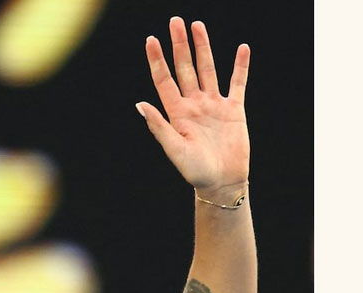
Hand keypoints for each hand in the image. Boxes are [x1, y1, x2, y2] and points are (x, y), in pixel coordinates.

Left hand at [136, 17, 250, 201]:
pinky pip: (238, 83)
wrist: (221, 182)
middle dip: (179, 45)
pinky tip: (241, 49)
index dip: (157, 60)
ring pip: (207, 69)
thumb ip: (158, 126)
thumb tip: (140, 104)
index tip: (151, 40)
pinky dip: (240, 66)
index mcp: (176, 113)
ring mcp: (214, 105)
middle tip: (175, 21)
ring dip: (203, 48)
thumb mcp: (173, 149)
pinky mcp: (234, 110)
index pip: (164, 80)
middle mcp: (194, 104)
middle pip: (185, 68)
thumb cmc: (194, 170)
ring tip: (197, 26)